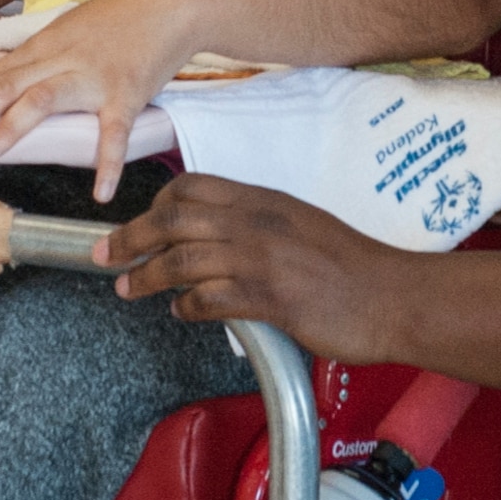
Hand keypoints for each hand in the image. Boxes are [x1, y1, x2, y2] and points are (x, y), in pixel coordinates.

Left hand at [0, 0, 197, 202]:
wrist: (168, 3)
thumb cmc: (119, 18)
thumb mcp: (70, 31)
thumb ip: (40, 57)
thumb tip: (10, 78)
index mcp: (43, 49)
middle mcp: (59, 61)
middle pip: (5, 86)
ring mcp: (92, 78)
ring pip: (42, 100)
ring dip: (10, 127)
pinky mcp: (126, 94)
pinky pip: (113, 132)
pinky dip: (107, 163)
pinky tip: (101, 192)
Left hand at [98, 174, 402, 359]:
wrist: (394, 296)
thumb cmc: (352, 267)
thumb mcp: (302, 225)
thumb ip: (260, 226)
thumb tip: (221, 239)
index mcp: (264, 200)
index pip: (193, 187)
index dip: (156, 203)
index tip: (141, 222)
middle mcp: (257, 223)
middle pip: (174, 220)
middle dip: (131, 236)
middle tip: (106, 254)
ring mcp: (262, 260)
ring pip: (182, 260)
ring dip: (147, 276)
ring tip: (128, 288)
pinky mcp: (270, 299)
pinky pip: (209, 299)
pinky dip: (186, 306)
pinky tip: (181, 313)